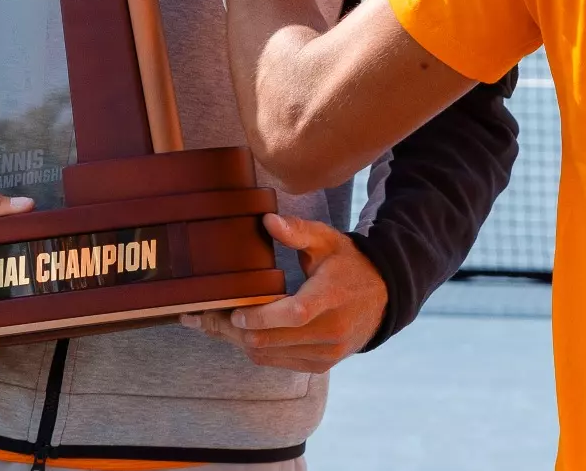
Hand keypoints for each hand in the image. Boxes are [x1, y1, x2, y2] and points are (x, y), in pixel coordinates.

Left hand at [179, 214, 385, 371]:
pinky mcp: (321, 364)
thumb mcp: (327, 240)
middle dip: (232, 330)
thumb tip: (267, 220)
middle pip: (271, 340)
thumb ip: (297, 230)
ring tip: (214, 323)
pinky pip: (278, 362)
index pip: (293, 314)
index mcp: (331, 298)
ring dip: (239, 340)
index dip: (260, 316)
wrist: (382, 297)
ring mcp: (326, 352)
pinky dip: (256, 349)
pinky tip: (240, 332)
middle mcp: (330, 331)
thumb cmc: (347, 264)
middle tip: (202, 316)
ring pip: (269, 355)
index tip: (232, 310)